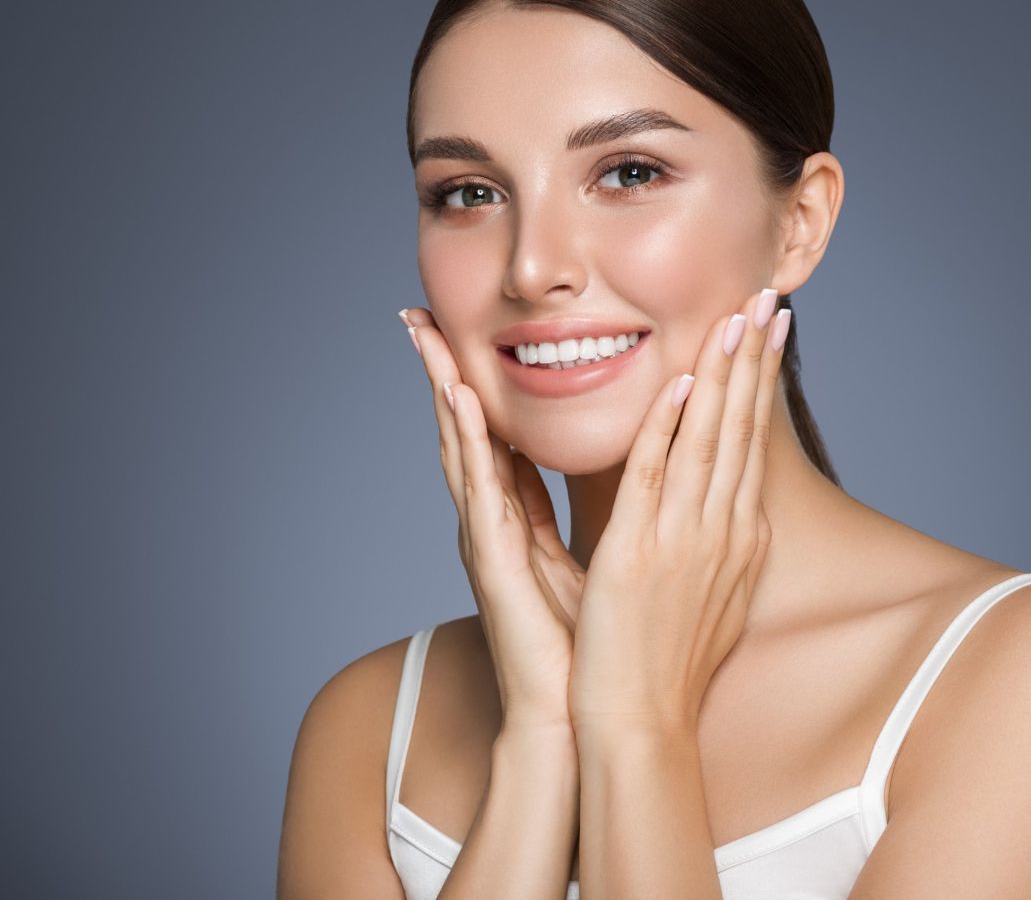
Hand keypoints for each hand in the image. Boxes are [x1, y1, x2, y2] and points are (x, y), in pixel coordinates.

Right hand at [400, 307, 586, 732]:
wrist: (583, 714)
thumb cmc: (587, 643)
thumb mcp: (590, 556)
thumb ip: (582, 511)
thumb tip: (612, 467)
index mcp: (514, 520)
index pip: (491, 437)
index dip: (473, 385)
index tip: (458, 337)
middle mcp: (492, 522)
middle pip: (464, 431)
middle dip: (440, 373)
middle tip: (418, 316)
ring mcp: (487, 539)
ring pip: (461, 448)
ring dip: (442, 389)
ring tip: (424, 337)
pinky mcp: (495, 559)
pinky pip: (482, 487)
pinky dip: (468, 440)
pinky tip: (459, 399)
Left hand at [566, 286, 789, 741]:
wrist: (641, 721)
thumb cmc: (669, 664)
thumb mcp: (715, 597)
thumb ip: (724, 547)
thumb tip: (736, 514)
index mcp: (738, 538)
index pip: (752, 443)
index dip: (762, 382)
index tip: (772, 331)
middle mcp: (722, 530)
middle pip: (741, 428)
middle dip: (755, 359)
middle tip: (769, 299)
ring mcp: (684, 537)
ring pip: (708, 438)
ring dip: (724, 372)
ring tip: (737, 316)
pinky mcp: (640, 549)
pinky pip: (656, 473)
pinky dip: (670, 425)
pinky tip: (682, 381)